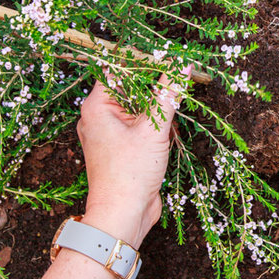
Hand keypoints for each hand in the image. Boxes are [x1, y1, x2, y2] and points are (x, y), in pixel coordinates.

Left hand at [76, 68, 188, 247]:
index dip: (145, 65)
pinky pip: (138, 127)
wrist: (122, 215)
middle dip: (155, 91)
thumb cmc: (129, 173)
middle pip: (130, 89)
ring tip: (168, 126)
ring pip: (138, 109)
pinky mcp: (120, 148)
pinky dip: (154, 129)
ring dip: (158, 113)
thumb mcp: (154, 129)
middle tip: (177, 91)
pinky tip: (166, 140)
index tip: (170, 63)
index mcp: (96, 106)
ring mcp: (108, 134)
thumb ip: (169, 93)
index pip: (120, 70)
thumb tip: (182, 66)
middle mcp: (98, 117)